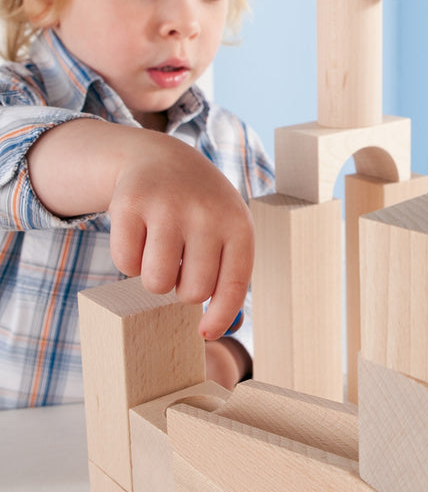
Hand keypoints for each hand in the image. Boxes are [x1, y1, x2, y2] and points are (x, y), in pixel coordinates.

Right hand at [27, 120, 253, 338]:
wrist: (164, 159)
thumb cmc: (201, 209)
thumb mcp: (227, 231)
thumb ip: (228, 276)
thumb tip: (221, 330)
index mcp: (238, 224)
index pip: (234, 285)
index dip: (221, 316)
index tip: (206, 332)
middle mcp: (206, 214)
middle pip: (193, 292)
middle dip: (183, 290)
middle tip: (181, 267)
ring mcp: (168, 206)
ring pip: (156, 282)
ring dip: (155, 278)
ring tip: (163, 254)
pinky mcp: (130, 203)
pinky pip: (126, 264)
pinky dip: (130, 262)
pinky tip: (142, 238)